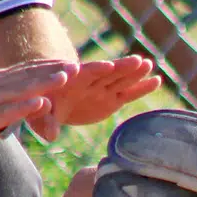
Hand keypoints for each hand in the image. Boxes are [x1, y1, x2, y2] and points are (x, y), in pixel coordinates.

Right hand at [0, 59, 70, 160]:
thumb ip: (14, 104)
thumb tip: (39, 103)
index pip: (27, 70)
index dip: (50, 65)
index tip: (73, 61)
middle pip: (27, 76)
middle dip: (53, 70)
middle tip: (79, 66)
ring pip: (19, 90)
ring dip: (43, 82)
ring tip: (65, 77)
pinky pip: (5, 112)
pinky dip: (24, 106)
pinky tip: (41, 103)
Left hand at [29, 55, 162, 138]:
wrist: (50, 106)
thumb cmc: (42, 109)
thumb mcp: (40, 116)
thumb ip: (47, 123)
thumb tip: (50, 136)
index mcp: (73, 80)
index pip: (85, 72)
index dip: (96, 69)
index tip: (108, 65)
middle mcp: (92, 82)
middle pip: (109, 72)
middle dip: (122, 67)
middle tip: (138, 60)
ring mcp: (103, 90)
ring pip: (122, 79)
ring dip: (135, 72)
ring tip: (149, 64)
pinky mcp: (112, 100)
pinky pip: (129, 93)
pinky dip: (142, 87)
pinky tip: (156, 80)